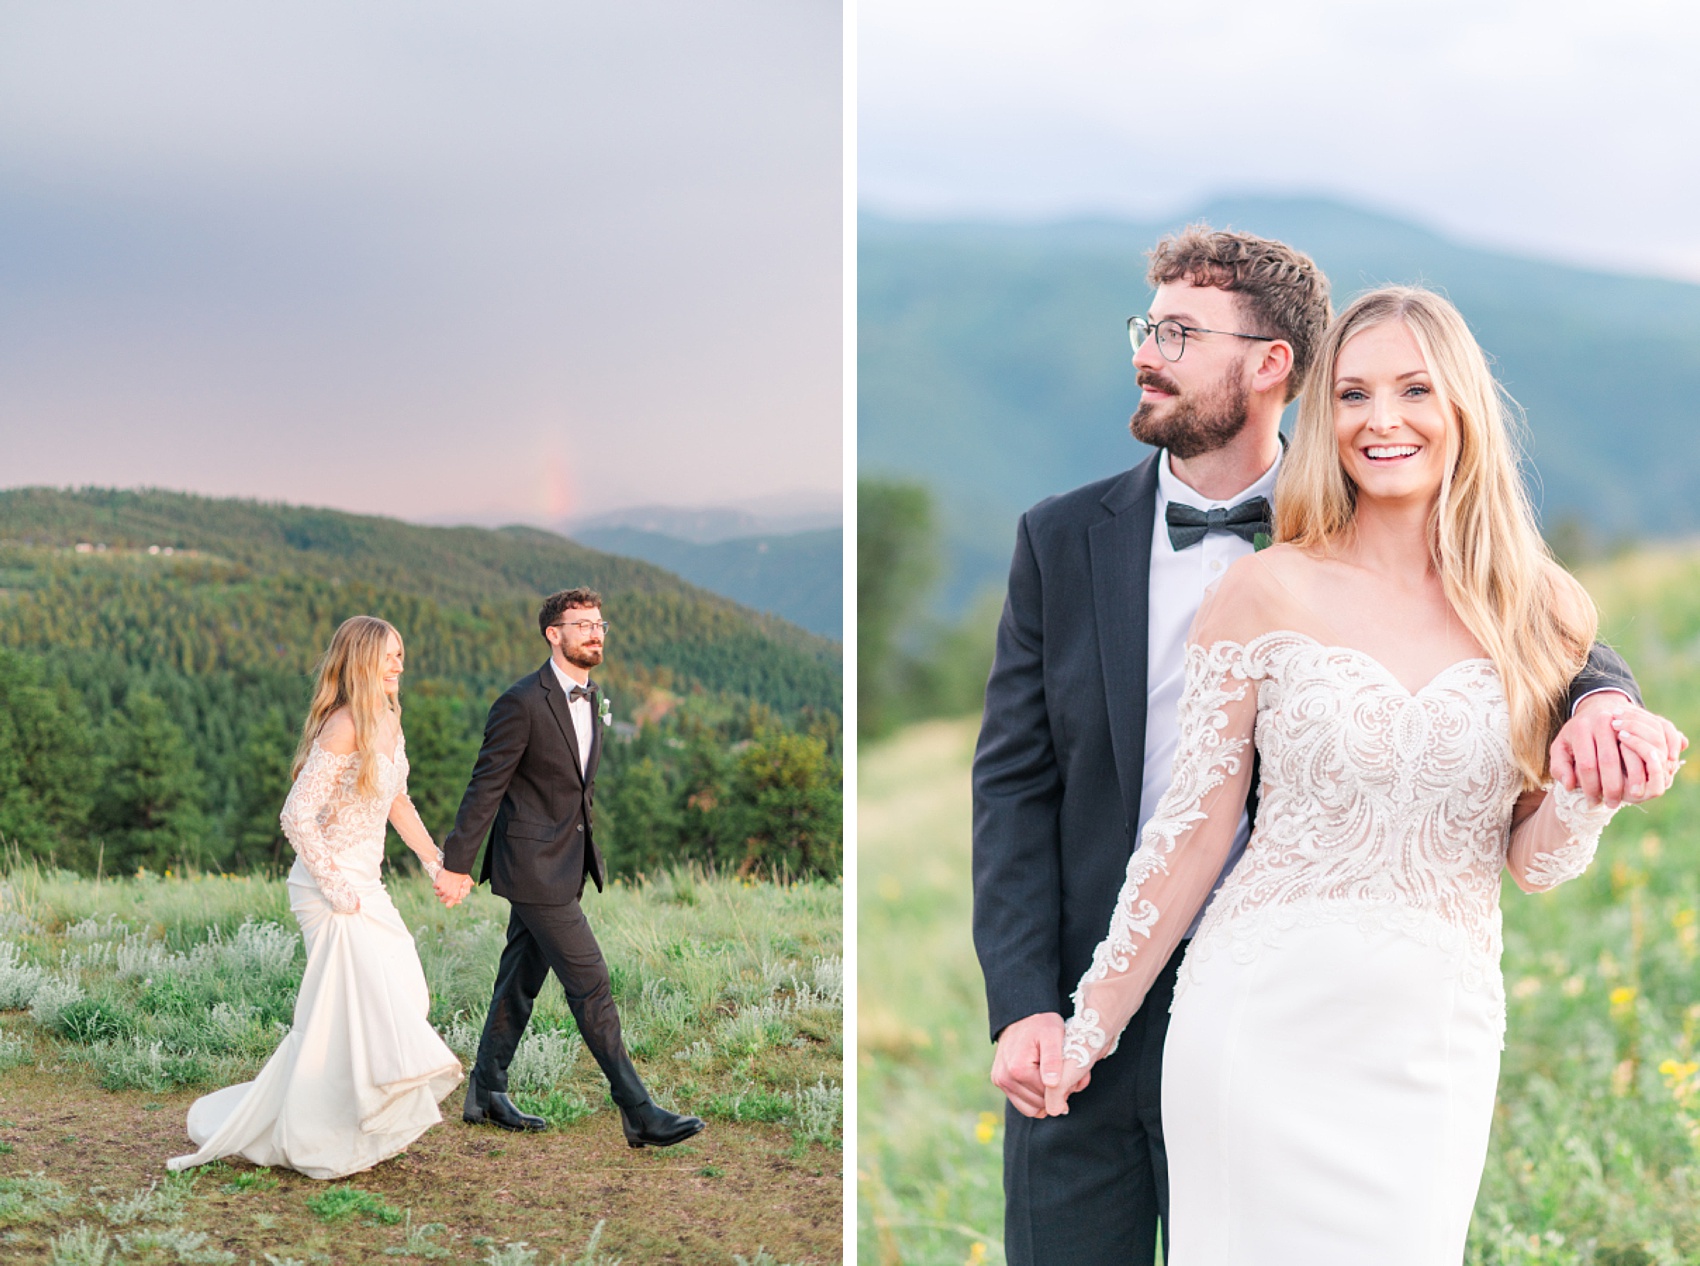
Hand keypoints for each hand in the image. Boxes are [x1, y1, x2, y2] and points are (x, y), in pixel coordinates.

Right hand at [434, 869, 473, 907]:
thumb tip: (460, 901)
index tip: (449, 899)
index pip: (448, 906)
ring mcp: (441, 889)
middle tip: (446, 890)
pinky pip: (434, 886)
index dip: (448, 902)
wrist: (457, 867)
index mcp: (455, 896)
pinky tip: (441, 879)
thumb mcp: (466, 887)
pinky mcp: (437, 884)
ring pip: (437, 893)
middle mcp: (448, 894)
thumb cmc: (463, 876)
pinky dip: (436, 883)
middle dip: (443, 896)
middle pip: (441, 900)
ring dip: (439, 889)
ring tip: (444, 883)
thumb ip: (463, 895)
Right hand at [990, 1011, 1084, 1117]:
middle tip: (1064, 1078)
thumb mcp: (1053, 1035)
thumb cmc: (1041, 1024)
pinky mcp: (999, 1081)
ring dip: (1044, 1099)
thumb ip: (1054, 1060)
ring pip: (1030, 1108)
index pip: (1048, 1096)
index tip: (1071, 1077)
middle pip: (1039, 1104)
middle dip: (1054, 1096)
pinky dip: (1033, 1097)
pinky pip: (1020, 1102)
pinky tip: (1040, 1081)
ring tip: (1052, 1080)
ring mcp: (1000, 1081)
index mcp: (1018, 1069)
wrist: (1021, 1015)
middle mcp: (1005, 1078)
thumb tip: (1052, 1084)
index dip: (1064, 1090)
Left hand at [1552, 694, 1687, 806]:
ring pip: (1632, 754)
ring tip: (1630, 796)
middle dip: (1612, 787)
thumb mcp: (1560, 748)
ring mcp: (1623, 719)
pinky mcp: (1640, 720)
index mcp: (1580, 729)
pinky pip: (1648, 746)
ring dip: (1634, 779)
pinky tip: (1645, 780)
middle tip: (1612, 804)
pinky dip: (1651, 763)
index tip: (1592, 801)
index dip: (1590, 786)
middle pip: (1610, 760)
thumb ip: (1559, 767)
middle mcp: (1602, 720)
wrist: (1598, 708)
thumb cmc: (1576, 736)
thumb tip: (1569, 786)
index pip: (1587, 764)